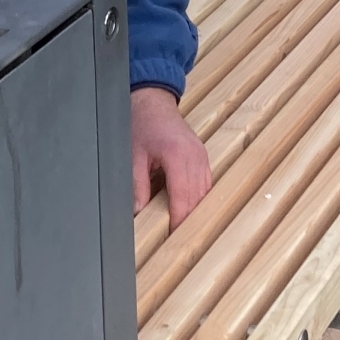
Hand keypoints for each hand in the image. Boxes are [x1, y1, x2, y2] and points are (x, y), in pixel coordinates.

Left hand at [131, 86, 210, 228]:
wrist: (152, 100)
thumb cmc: (142, 124)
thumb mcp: (133, 155)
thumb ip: (137, 185)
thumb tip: (139, 210)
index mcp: (177, 155)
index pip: (183, 197)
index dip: (179, 219)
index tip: (173, 236)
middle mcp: (195, 155)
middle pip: (198, 197)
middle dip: (189, 219)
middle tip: (179, 239)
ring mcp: (202, 155)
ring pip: (205, 191)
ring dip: (196, 210)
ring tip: (185, 229)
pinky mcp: (202, 155)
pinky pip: (206, 182)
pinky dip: (199, 197)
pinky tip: (189, 208)